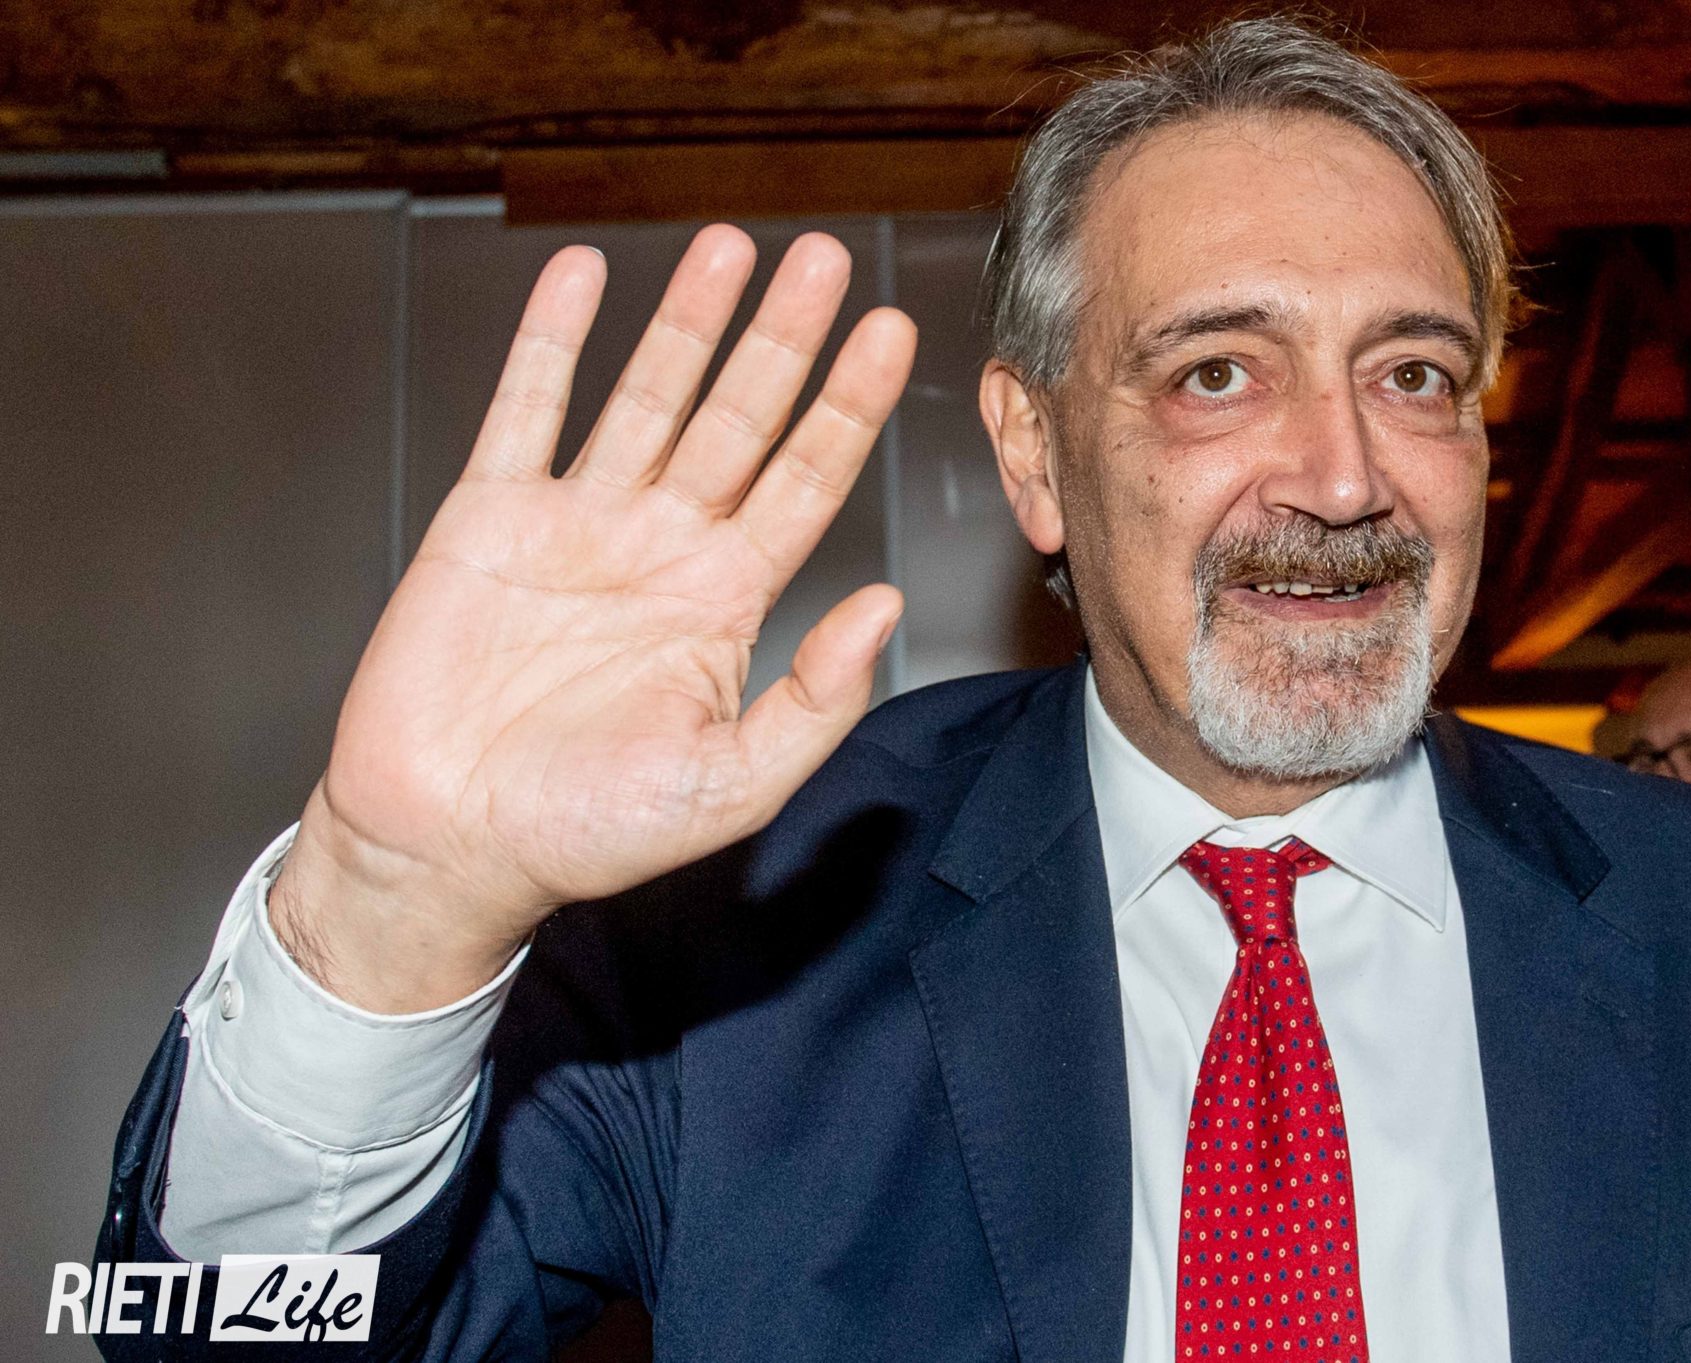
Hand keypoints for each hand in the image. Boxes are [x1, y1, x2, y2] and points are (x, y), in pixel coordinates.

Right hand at [270, 227, 914, 1010]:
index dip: (849, 406)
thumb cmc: (587, 831)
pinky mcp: (488, 518)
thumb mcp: (731, 783)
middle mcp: (662, 548)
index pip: (807, 480)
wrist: (448, 848)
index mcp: (725, 601)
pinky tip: (583, 277)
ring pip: (645, 396)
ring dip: (686, 322)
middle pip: (739, 418)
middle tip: (821, 259)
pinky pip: (525, 410)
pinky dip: (552, 341)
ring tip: (727, 248)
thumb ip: (816, 699)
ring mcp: (578, 524)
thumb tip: (885, 607)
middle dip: (782, 339)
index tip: (891, 333)